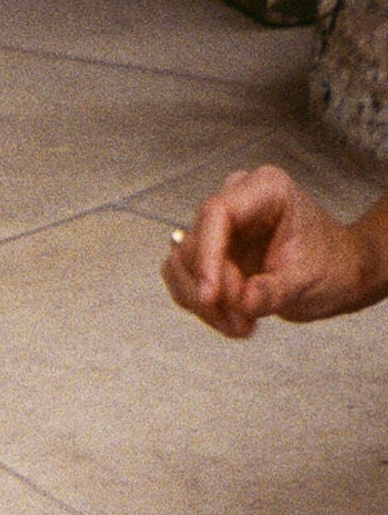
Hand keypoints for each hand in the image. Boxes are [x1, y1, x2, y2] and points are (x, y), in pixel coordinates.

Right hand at [162, 164, 387, 338]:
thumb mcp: (305, 280)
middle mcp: (235, 201)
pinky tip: (232, 319)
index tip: (210, 297)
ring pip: (181, 266)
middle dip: (213, 291)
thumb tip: (243, 301)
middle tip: (243, 321)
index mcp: (265, 190)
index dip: (207, 256)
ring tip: (241, 325)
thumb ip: (273, 291)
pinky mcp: (208, 253)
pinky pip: (183, 281)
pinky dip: (202, 308)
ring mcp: (218, 228)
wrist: (332, 275)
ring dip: (204, 305)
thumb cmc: (327, 266)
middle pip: (194, 245)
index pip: (216, 214)